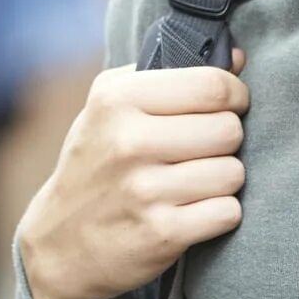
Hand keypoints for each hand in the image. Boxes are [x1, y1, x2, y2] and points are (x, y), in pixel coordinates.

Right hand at [17, 51, 248, 298]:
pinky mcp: (162, 233)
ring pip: (233, 172)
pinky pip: (228, 212)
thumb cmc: (96, 163)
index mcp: (117, 100)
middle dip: (226, 140)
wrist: (60, 242)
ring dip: (224, 179)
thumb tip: (238, 57)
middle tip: (205, 149)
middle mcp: (129, 141)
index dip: (233, 94)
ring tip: (196, 181)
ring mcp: (145, 190)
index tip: (229, 105)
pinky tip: (194, 210)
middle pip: (228, 129)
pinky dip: (220, 213)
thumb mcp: (108, 106)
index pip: (211, 85)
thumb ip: (165, 75)